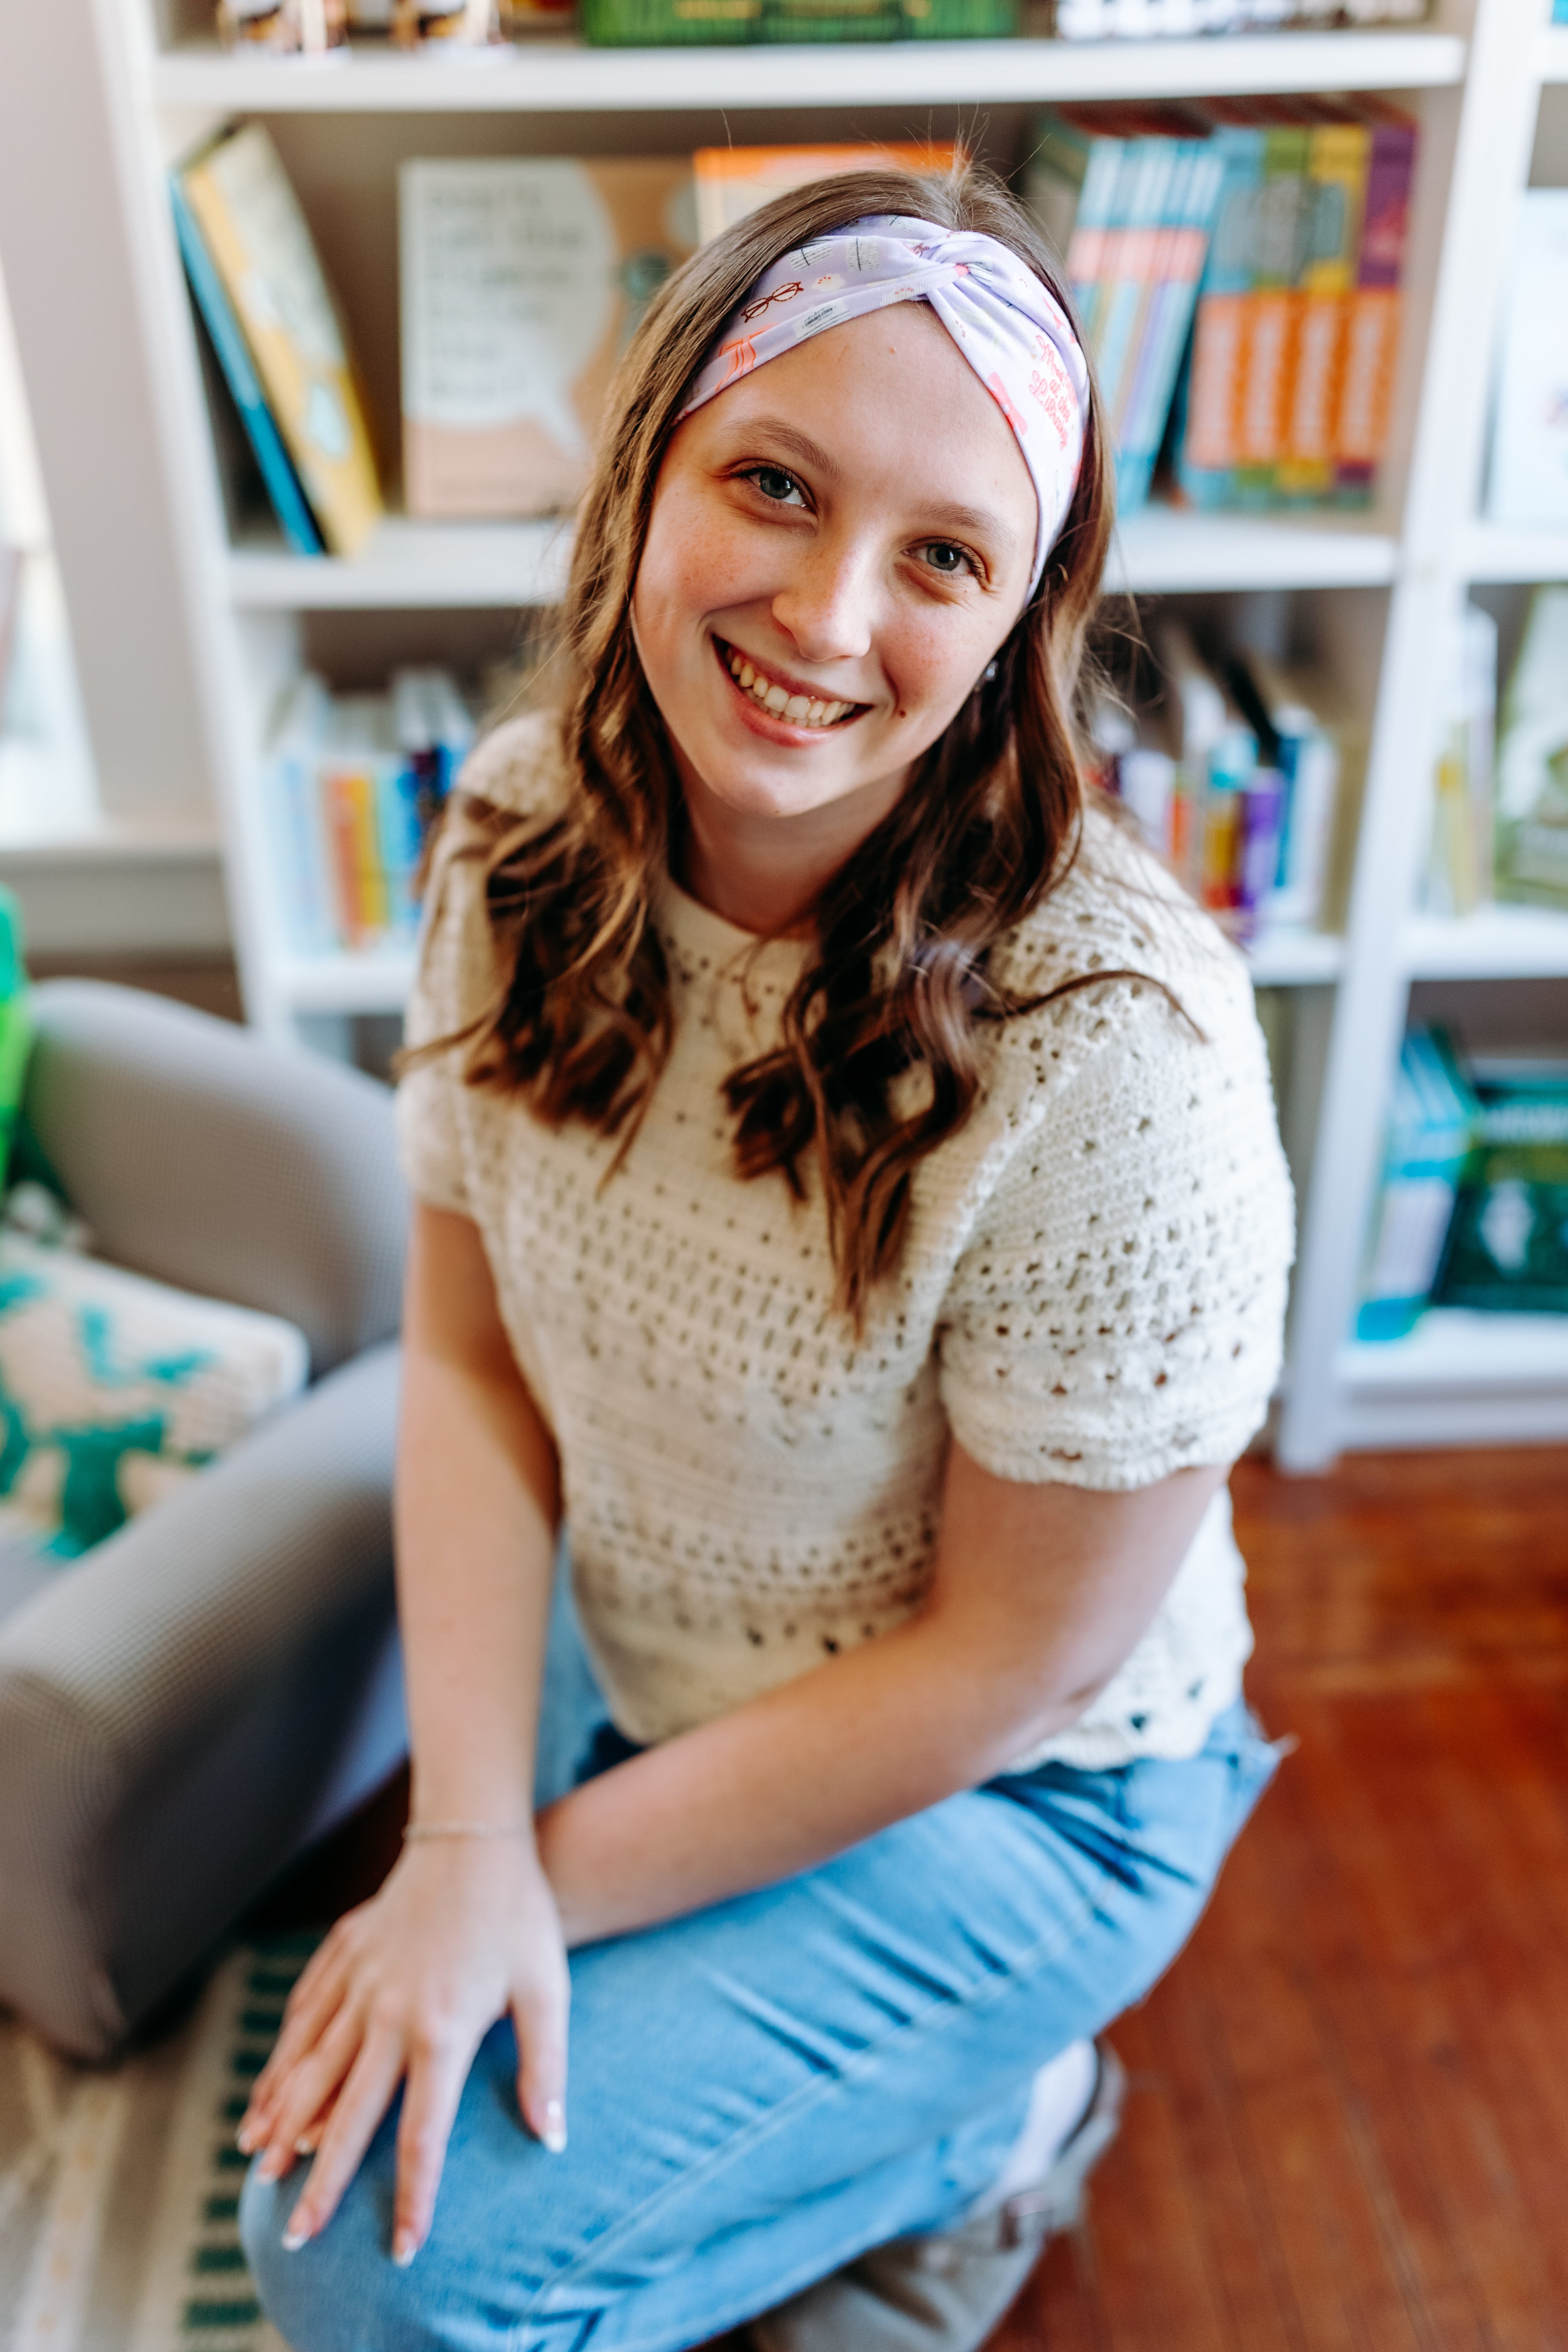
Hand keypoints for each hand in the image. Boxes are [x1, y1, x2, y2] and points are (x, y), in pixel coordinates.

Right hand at [237, 1837, 569, 2262]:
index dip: (414, 2196)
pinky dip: (280, 2063)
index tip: (403, 2249)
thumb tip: (552, 2138)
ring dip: (283, 2123)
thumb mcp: (548, 1990)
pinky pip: (303, 2020)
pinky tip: (266, 2094)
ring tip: (259, 2167)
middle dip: (322, 2182)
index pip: (421, 2134)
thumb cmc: (520, 1916)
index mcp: (441, 2030)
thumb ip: (546, 2068)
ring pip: (309, 2068)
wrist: (475, 1837)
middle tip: (296, 2237)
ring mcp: (359, 1983)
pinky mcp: (343, 1956)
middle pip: (347, 2115)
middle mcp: (389, 2014)